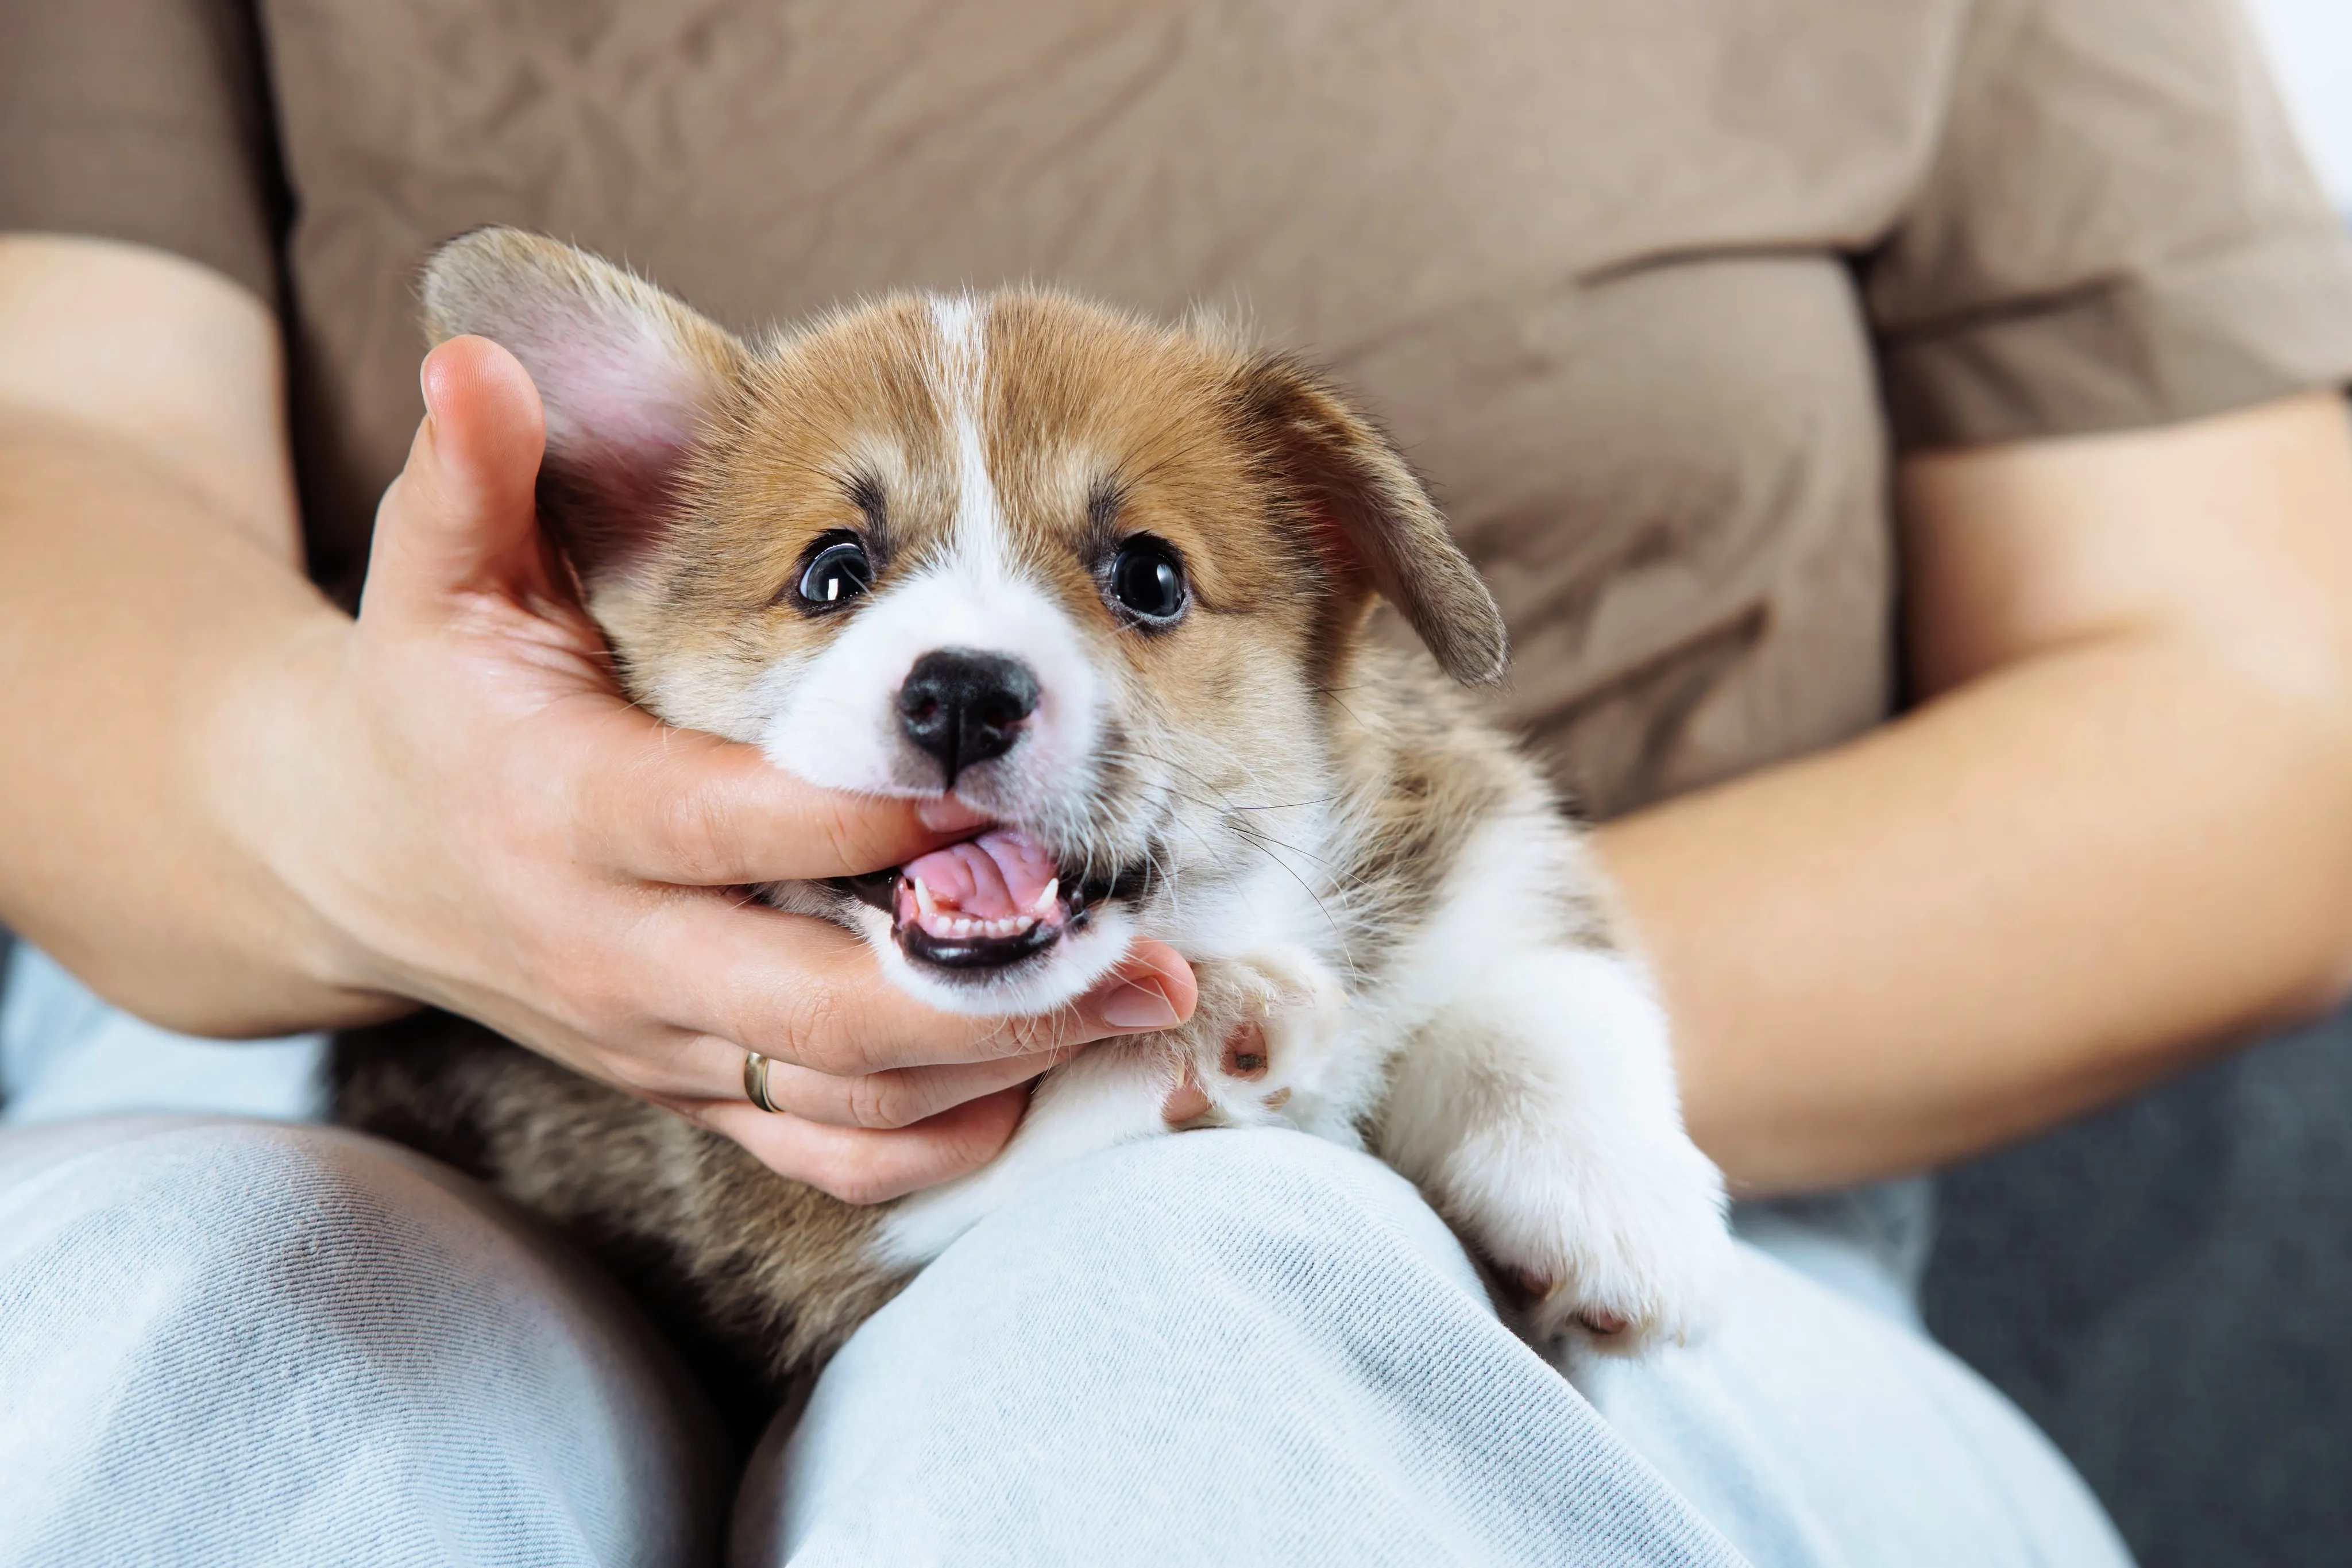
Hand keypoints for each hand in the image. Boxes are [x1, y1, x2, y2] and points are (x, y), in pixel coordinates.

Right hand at [227, 336, 1195, 1203]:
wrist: (356, 858)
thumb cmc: (428, 696)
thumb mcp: (429, 577)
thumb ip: (471, 476)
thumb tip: (482, 357)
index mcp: (570, 812)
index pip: (734, 830)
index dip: (863, 822)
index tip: (994, 789)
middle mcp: (619, 950)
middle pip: (815, 1008)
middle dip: (987, 992)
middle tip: (1140, 956)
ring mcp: (662, 1038)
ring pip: (841, 1097)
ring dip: (998, 1065)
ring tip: (1139, 1010)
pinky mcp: (694, 1086)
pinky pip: (823, 1153)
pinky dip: (936, 1142)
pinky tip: (1041, 1087)